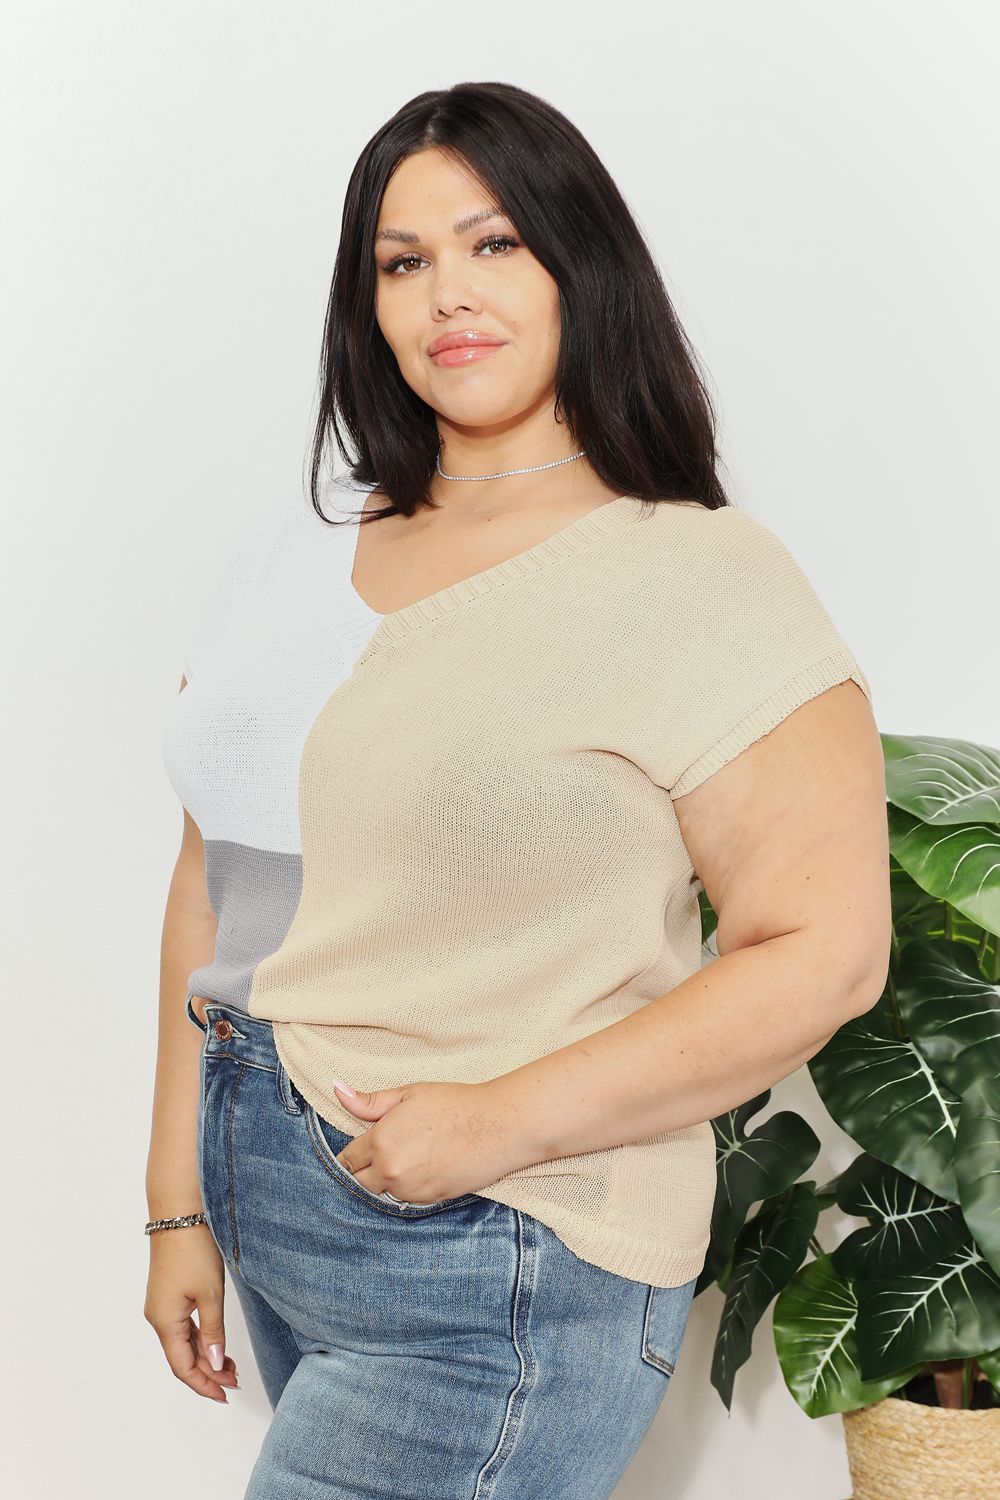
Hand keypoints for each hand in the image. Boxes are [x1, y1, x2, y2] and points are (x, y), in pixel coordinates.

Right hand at [144, 1224, 239, 1402]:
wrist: (179, 1212)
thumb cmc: (194, 1249)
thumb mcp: (210, 1294)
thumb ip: (212, 1331)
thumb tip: (215, 1363)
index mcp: (164, 1321)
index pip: (182, 1367)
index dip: (203, 1385)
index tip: (225, 1395)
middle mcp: (158, 1317)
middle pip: (182, 1357)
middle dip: (208, 1372)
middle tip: (236, 1381)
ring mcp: (162, 1306)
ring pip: (184, 1343)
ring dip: (206, 1356)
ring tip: (232, 1366)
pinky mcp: (169, 1294)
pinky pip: (184, 1327)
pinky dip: (201, 1339)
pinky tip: (217, 1343)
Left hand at [331, 1078, 529, 1203]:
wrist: (500, 1126)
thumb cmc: (455, 1103)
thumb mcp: (409, 1094)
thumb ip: (368, 1101)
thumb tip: (336, 1089)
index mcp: (381, 1142)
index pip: (346, 1160)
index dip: (350, 1155)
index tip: (357, 1150)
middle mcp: (392, 1171)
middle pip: (359, 1184)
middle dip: (363, 1172)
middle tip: (380, 1154)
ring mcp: (411, 1190)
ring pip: (383, 1194)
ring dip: (386, 1181)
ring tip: (408, 1157)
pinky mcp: (431, 1201)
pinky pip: (407, 1200)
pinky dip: (408, 1188)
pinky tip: (424, 1167)